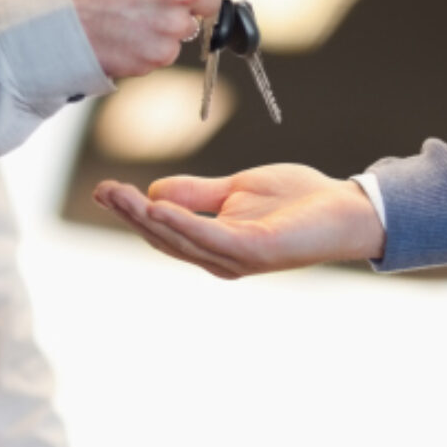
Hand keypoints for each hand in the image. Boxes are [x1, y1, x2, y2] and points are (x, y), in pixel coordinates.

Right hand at [64, 0, 243, 78]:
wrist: (56, 16)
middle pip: (215, 5)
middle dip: (194, 4)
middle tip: (156, 0)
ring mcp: (173, 25)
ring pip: (190, 30)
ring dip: (170, 26)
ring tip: (133, 16)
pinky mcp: (160, 55)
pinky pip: (169, 52)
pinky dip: (152, 46)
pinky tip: (127, 34)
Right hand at [93, 164, 386, 278]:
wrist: (345, 210)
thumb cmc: (298, 202)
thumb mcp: (236, 189)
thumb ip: (196, 193)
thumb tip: (153, 192)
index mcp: (214, 244)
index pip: (163, 229)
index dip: (132, 211)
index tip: (104, 189)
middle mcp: (220, 258)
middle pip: (163, 237)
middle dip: (129, 214)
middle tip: (101, 191)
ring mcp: (236, 258)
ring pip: (179, 238)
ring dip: (145, 217)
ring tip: (119, 196)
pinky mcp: (254, 251)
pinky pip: (208, 236)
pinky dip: (180, 222)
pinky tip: (157, 207)